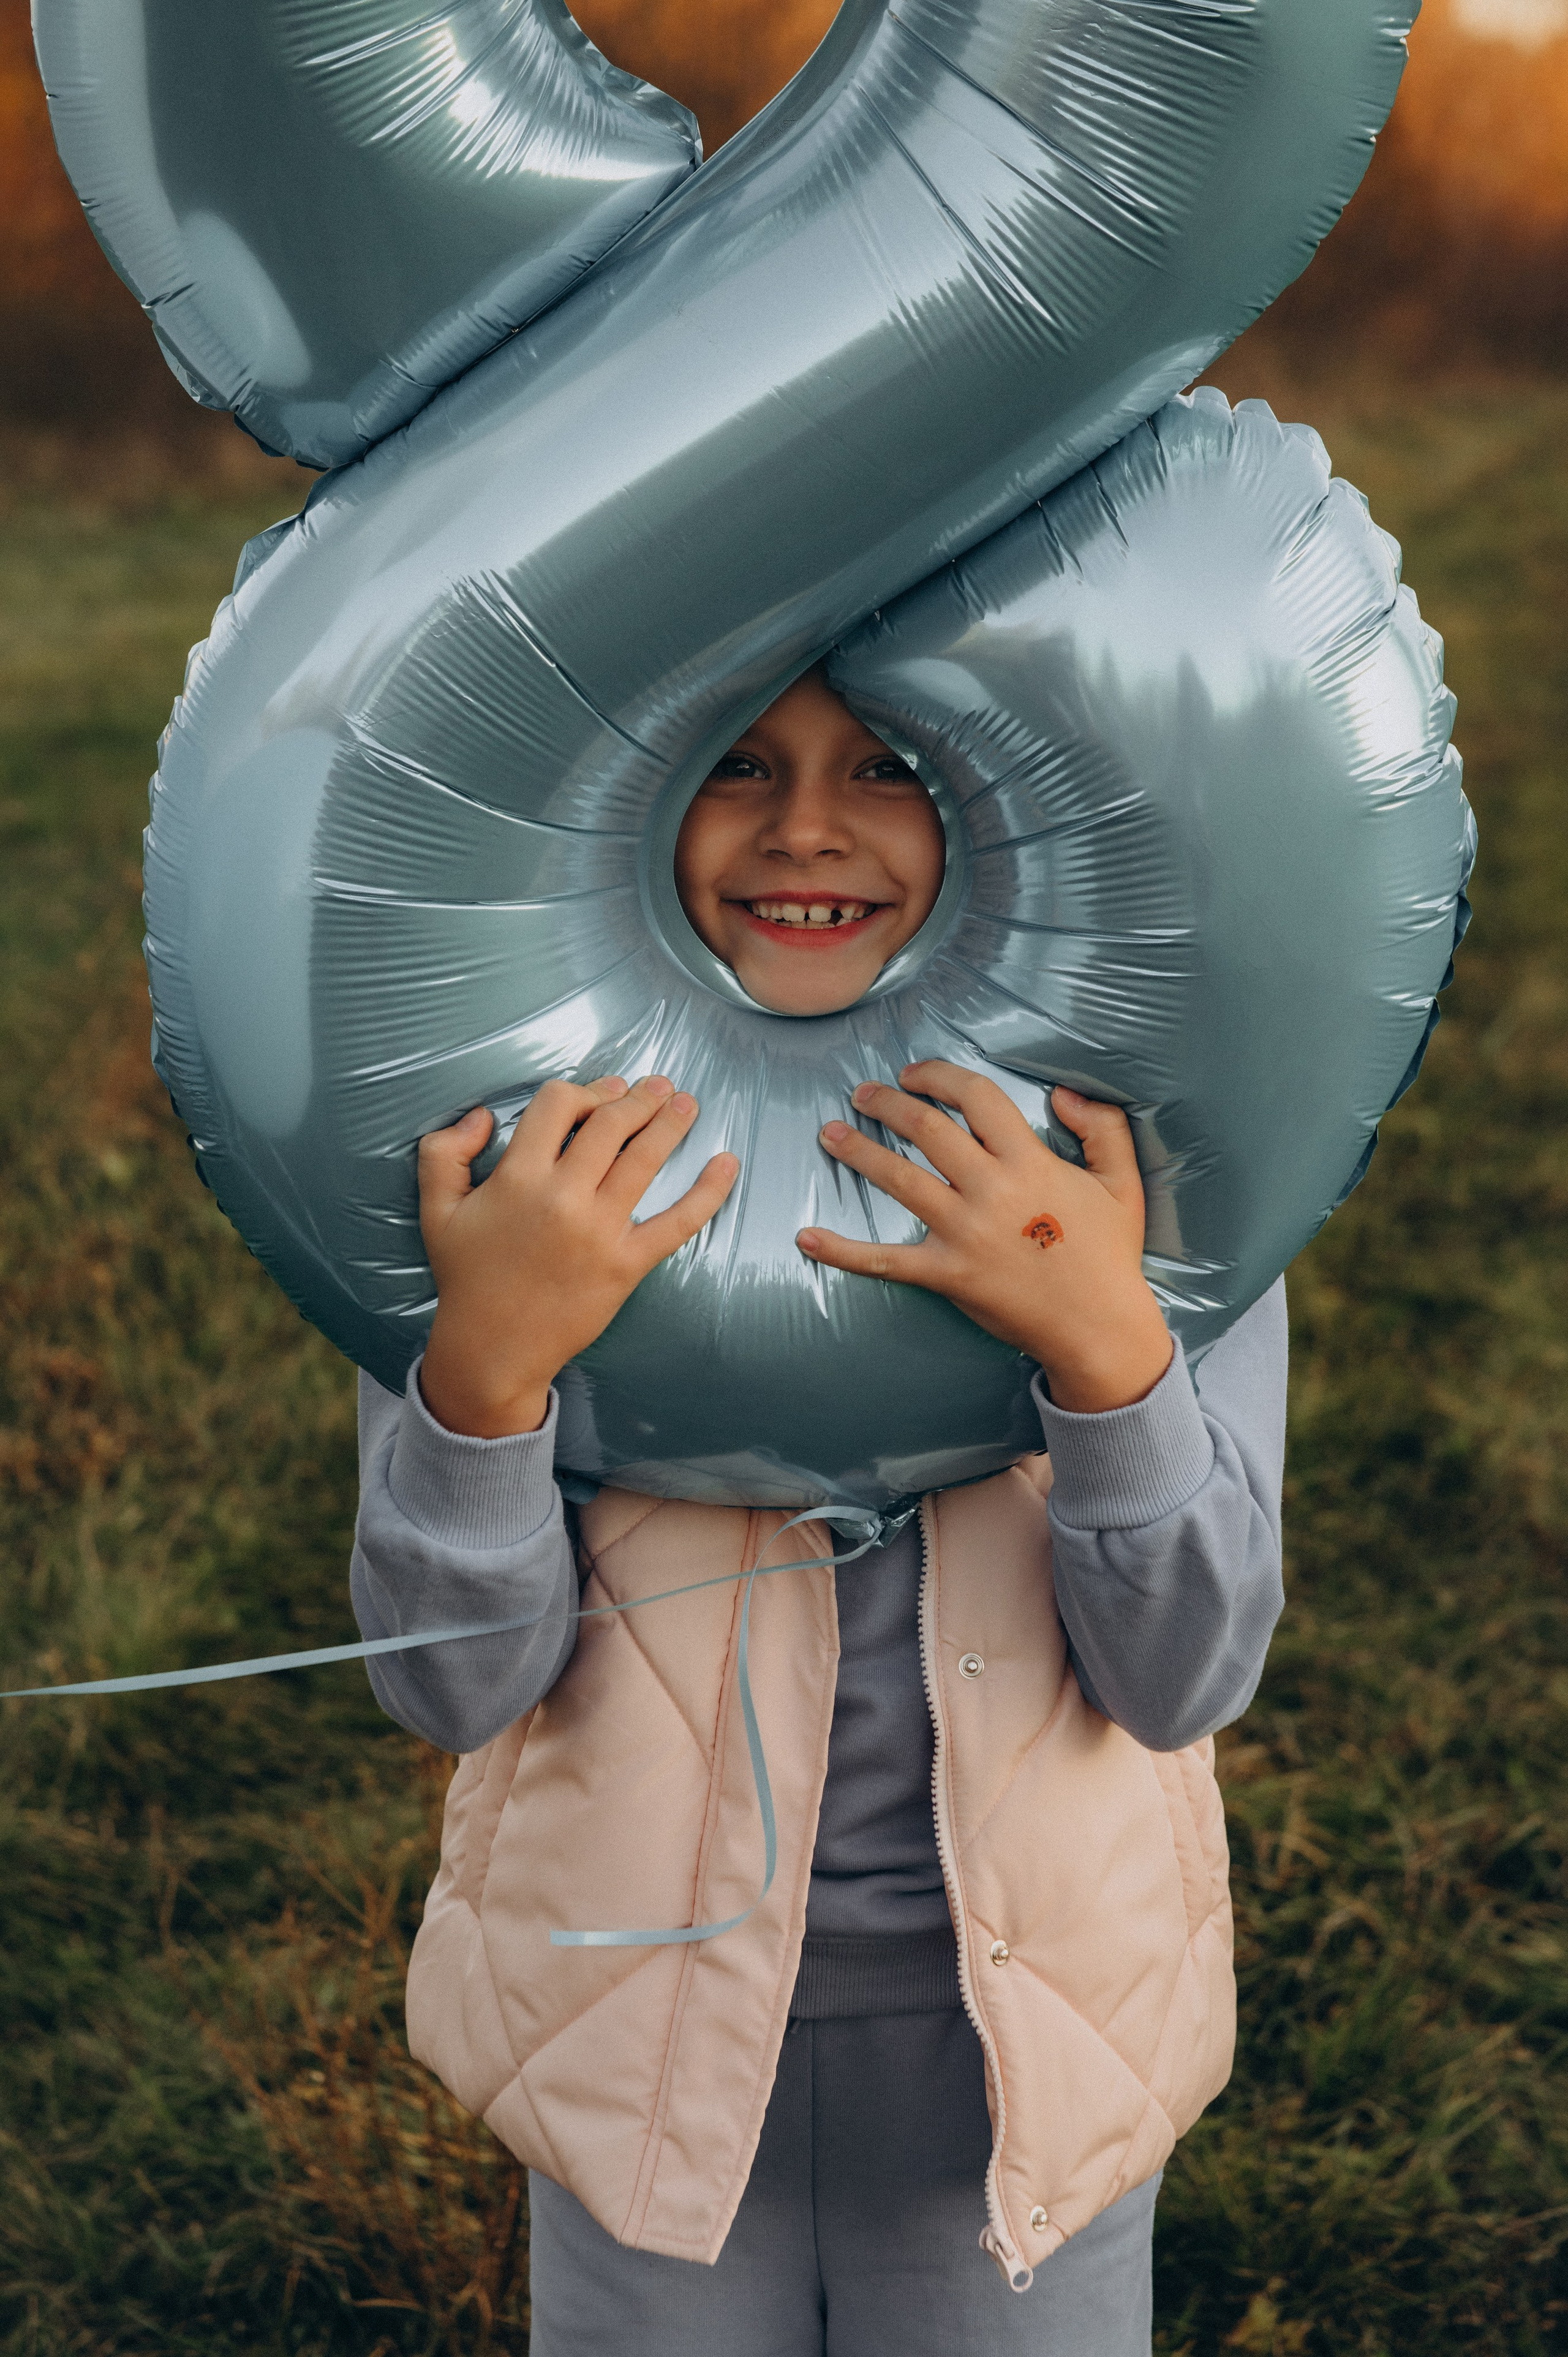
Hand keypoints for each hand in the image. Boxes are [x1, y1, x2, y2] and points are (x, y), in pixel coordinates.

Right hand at [417, 1076, 738, 1436]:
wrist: (492, 1349)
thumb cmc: (467, 1278)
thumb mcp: (437, 1210)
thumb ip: (443, 1153)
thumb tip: (482, 1117)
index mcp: (517, 1177)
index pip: (559, 1104)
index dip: (585, 1089)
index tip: (605, 1090)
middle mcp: (561, 1197)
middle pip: (610, 1124)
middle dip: (639, 1097)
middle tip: (658, 1086)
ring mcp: (598, 1231)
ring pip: (645, 1159)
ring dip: (671, 1123)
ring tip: (686, 1103)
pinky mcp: (626, 1265)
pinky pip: (678, 1222)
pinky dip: (709, 1191)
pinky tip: (728, 1163)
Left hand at [797, 1060, 1171, 1412]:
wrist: (1099, 1329)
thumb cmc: (1109, 1255)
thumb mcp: (1121, 1182)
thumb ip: (1102, 1128)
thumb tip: (1064, 1092)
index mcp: (1030, 1161)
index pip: (976, 1097)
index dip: (940, 1075)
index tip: (916, 1072)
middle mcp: (991, 1190)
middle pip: (927, 1129)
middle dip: (888, 1102)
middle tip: (863, 1093)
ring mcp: (964, 1233)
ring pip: (900, 1179)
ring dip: (859, 1151)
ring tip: (830, 1133)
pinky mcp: (947, 1275)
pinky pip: (884, 1261)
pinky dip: (842, 1251)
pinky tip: (805, 1238)